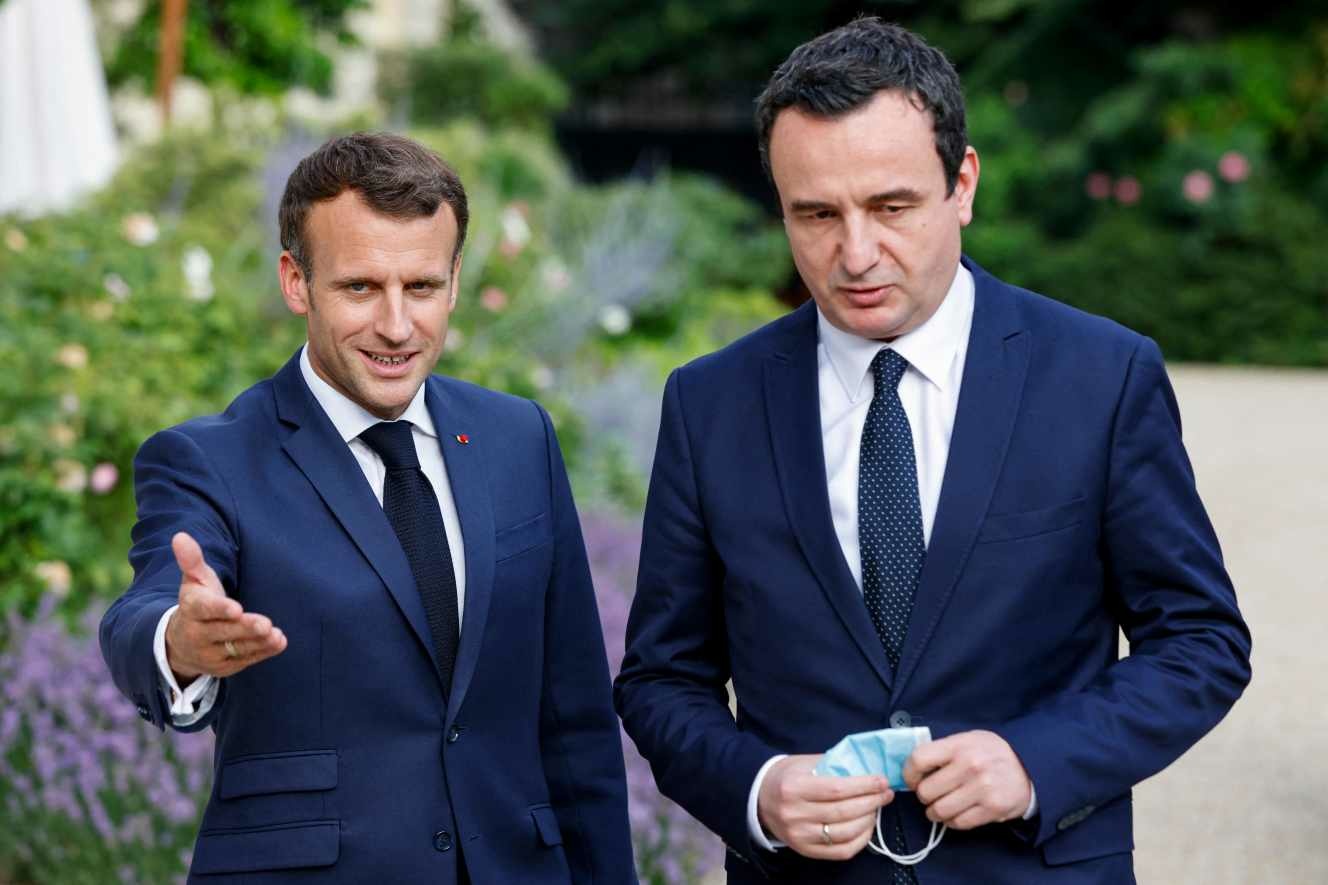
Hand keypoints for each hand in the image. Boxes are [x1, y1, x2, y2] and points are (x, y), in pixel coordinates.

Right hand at [165, 532, 286, 680]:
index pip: (203, 610)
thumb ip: (191, 560)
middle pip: (223, 631)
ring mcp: (211, 653)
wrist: (181, 644)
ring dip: (257, 642)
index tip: (236, 608)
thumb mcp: (193, 581)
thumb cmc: (196, 603)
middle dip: (244, 628)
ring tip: (275, 634)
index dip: (219, 609)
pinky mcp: (225, 667)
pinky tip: (279, 642)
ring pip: (236, 648)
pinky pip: (246, 660)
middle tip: (265, 624)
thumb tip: (180, 536)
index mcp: (190, 610)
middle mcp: (198, 635)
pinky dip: (263, 652)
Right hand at [757, 754, 892, 860]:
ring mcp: (800, 835)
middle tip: (886, 794)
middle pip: (843, 811)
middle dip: (871, 802)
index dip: (864, 786)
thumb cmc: (786, 777)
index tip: (881, 781)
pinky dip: (860, 841)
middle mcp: (795, 814)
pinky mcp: (805, 850)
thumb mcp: (805, 763)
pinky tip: (867, 827)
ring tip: (877, 808)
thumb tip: (866, 770)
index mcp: (794, 788)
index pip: (837, 789)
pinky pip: (840, 851)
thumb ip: (833, 765)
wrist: (759, 799)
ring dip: (868, 820)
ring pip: (845, 833)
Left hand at [903, 730, 1030, 829]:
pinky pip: (958, 823)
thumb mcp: (968, 739)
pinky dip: (952, 821)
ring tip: (939, 807)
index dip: (909, 773)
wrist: (1030, 767)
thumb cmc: (992, 753)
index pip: (919, 759)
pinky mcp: (992, 809)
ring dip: (934, 812)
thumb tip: (913, 767)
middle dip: (924, 796)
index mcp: (959, 745)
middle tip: (930, 794)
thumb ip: (942, 750)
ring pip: (939, 810)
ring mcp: (982, 789)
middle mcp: (970, 766)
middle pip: (926, 791)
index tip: (912, 780)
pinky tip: (955, 813)